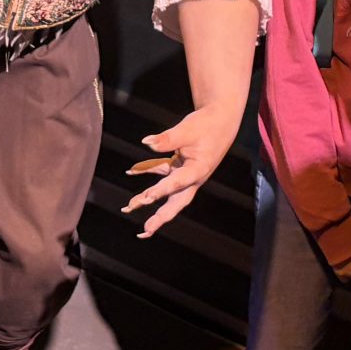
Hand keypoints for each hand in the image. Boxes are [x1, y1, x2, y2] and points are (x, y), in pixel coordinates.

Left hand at [123, 101, 240, 237]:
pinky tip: (131, 171)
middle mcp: (192, 177)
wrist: (221, 119)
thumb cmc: (207, 124)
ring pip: (166, 190)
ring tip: (129, 207)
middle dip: (160, 217)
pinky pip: (161, 172)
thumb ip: (167, 138)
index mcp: (198, 170)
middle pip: (176, 202)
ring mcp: (186, 173)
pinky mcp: (180, 166)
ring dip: (148, 198)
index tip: (147, 198)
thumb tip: (147, 142)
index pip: (178, 182)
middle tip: (145, 230)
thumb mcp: (187, 129)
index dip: (162, 190)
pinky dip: (147, 170)